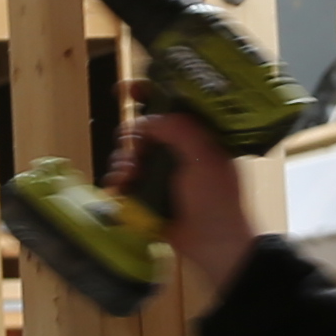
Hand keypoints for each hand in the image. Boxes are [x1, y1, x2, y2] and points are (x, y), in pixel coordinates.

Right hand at [132, 105, 257, 303]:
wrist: (215, 245)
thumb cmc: (216, 199)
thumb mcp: (203, 156)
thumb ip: (178, 130)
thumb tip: (147, 120)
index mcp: (200, 136)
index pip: (173, 105)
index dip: (150, 94)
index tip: (127, 89)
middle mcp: (180, 150)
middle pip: (144, 129)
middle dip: (131, 135)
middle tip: (129, 144)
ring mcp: (164, 173)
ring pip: (131, 154)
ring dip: (123, 160)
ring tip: (127, 173)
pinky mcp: (150, 195)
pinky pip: (127, 180)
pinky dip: (118, 180)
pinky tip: (119, 185)